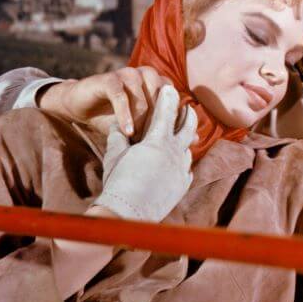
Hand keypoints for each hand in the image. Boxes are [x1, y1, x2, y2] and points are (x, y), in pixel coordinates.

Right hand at [40, 67, 171, 136]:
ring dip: (143, 117)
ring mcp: (127, 74)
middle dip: (159, 120)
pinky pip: (121, 94)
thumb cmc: (114, 119)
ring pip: (143, 93)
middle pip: (162, 94)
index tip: (172, 141)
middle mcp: (145, 74)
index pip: (175, 99)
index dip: (173, 120)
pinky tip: (127, 131)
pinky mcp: (108, 79)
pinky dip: (125, 114)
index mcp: (158, 83)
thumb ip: (166, 129)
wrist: (81, 108)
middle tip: (154, 142)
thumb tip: (196, 137)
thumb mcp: (142, 128)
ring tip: (139, 138)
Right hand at [94, 86, 196, 221]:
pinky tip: (179, 162)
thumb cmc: (117, 181)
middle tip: (186, 106)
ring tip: (185, 134)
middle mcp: (174, 151)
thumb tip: (117, 125)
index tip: (170, 88)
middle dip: (186, 114)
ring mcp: (181, 169)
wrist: (127, 213)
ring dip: (186, 138)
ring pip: (188, 147)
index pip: (165, 112)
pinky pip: (186, 168)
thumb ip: (118, 137)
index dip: (167, 98)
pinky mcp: (182, 185)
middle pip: (186, 126)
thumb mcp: (114, 155)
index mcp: (157, 140)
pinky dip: (182, 161)